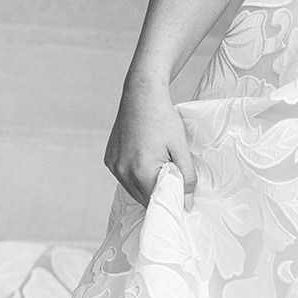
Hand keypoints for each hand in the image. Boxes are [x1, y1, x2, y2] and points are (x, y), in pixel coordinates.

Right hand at [105, 71, 197, 207]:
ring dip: (146, 186)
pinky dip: (135, 176)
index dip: (170, 200)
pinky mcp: (109, 159)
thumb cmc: (163, 119)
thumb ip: (186, 177)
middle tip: (173, 179)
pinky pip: (124, 177)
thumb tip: (188, 201)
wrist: (141, 96)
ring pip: (132, 189)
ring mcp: (113, 165)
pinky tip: (146, 161)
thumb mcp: (180, 147)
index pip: (157, 201)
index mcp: (141, 171)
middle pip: (143, 198)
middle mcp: (122, 171)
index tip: (181, 195)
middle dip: (159, 193)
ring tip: (160, 167)